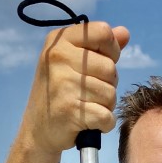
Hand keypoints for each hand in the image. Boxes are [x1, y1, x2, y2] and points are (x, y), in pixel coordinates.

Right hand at [20, 22, 129, 156]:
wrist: (37, 129)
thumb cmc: (59, 92)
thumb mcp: (72, 62)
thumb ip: (99, 46)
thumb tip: (125, 33)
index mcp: (60, 41)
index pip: (103, 32)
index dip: (112, 50)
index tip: (101, 63)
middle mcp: (59, 58)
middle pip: (110, 68)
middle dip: (108, 84)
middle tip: (90, 93)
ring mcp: (64, 84)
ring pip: (110, 94)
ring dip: (106, 106)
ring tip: (88, 106)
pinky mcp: (70, 111)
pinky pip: (107, 116)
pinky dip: (105, 124)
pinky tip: (91, 122)